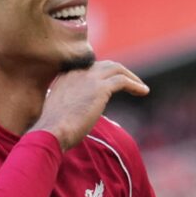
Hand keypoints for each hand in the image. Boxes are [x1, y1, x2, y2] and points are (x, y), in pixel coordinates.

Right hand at [31, 60, 148, 150]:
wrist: (52, 131)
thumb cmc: (52, 130)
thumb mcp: (58, 111)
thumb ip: (69, 105)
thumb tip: (80, 113)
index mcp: (65, 76)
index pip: (89, 68)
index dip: (103, 74)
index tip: (112, 84)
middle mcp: (77, 72)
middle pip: (104, 65)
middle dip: (119, 72)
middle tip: (130, 84)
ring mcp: (89, 78)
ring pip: (116, 69)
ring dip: (131, 77)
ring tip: (141, 88)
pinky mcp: (100, 88)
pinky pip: (123, 81)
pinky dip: (135, 85)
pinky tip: (143, 92)